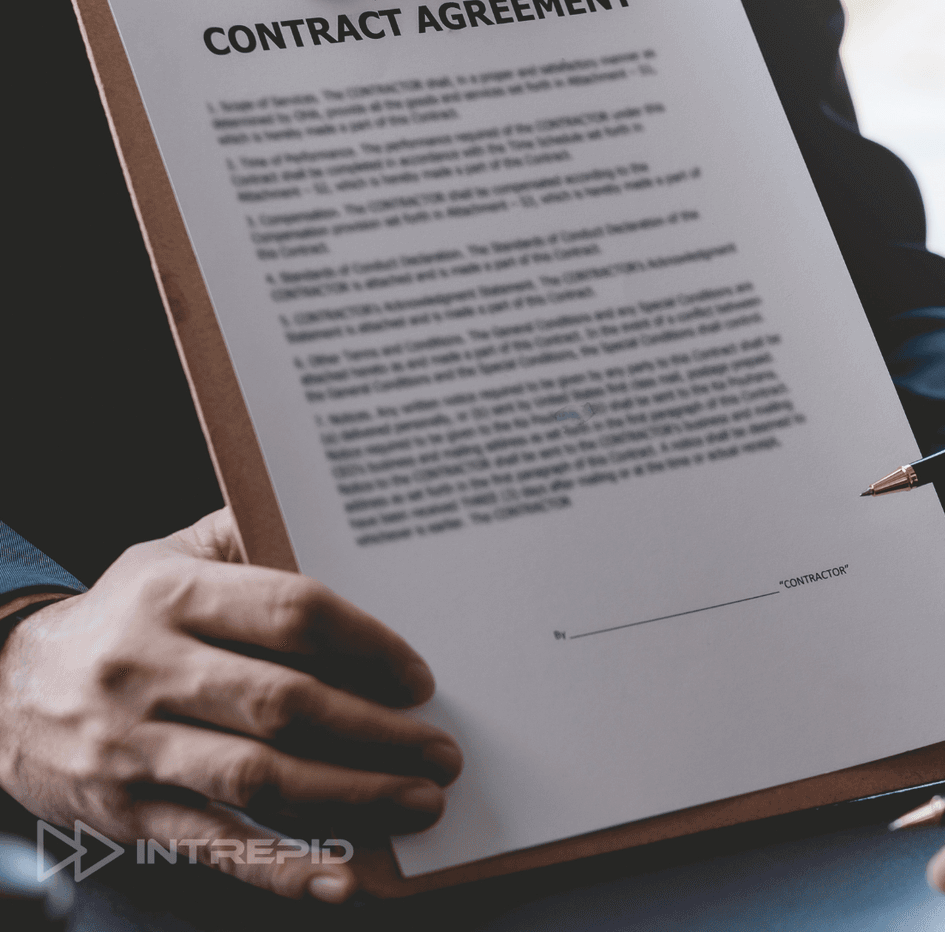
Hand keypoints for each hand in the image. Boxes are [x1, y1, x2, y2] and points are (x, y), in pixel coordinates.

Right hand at [0, 508, 460, 902]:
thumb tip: (340, 525)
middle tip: (442, 752)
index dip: (368, 646)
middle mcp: (149, 668)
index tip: (418, 678)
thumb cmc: (121, 618)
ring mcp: (134, 744)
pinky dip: (282, 867)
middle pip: (287, 703)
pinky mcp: (126, 810)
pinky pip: (215, 845)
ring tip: (418, 801)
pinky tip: (340, 878)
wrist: (3, 688)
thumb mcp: (167, 557)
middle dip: (378, 733)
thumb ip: (247, 535)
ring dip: (352, 796)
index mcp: (173, 594)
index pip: (292, 613)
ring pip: (260, 777)